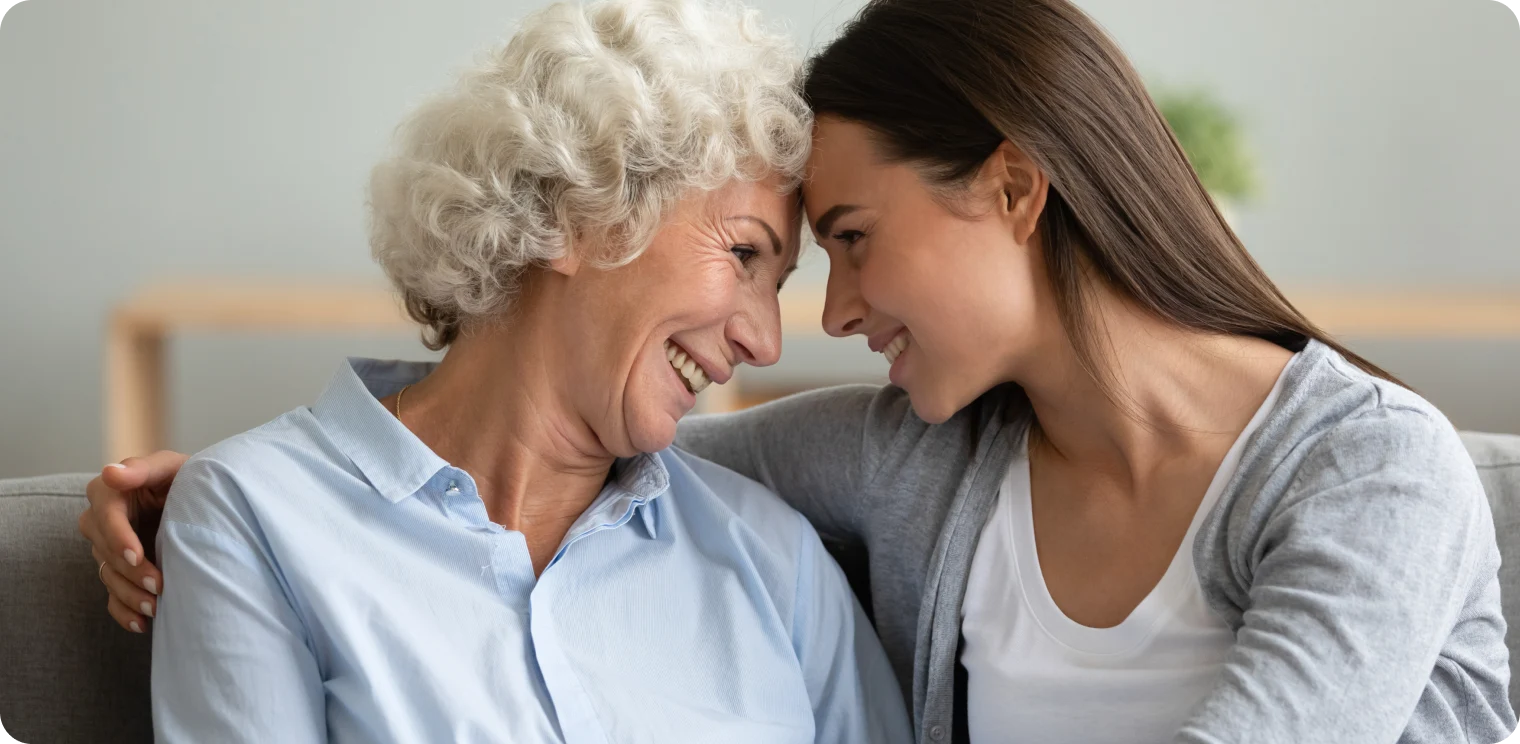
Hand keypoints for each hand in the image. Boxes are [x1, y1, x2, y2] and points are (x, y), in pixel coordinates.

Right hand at [77, 451, 187, 631]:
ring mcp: (108, 549)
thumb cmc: (188, 478)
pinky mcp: (119, 571)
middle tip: (159, 586)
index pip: (105, 517)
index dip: (119, 538)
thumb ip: (143, 469)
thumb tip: (110, 472)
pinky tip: (142, 625)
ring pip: (108, 576)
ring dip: (130, 595)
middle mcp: (101, 522)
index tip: (136, 556)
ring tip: (155, 608)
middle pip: (104, 551)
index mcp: (110, 493)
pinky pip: (112, 596)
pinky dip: (125, 613)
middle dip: (131, 571)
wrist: (202, 502)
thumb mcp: (172, 466)